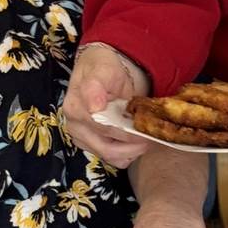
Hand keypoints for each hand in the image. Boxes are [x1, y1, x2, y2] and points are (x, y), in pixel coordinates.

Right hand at [64, 44, 149, 168]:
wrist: (100, 71)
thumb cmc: (103, 68)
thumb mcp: (103, 68)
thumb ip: (96, 86)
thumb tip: (94, 107)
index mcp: (75, 108)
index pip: (103, 129)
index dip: (126, 132)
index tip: (143, 127)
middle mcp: (75, 127)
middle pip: (107, 148)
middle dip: (133, 144)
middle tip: (153, 135)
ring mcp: (83, 139)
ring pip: (111, 157)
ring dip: (133, 151)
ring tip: (147, 137)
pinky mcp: (93, 146)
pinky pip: (114, 159)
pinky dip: (129, 153)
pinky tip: (137, 141)